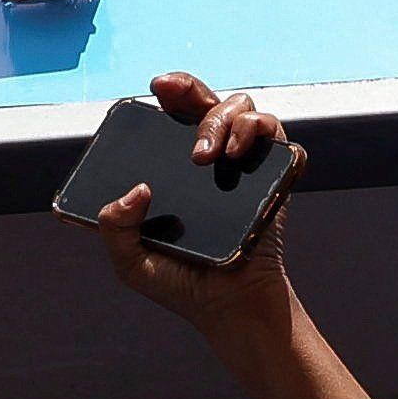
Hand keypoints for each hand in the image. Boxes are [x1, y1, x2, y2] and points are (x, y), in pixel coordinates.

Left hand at [93, 72, 297, 329]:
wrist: (229, 310)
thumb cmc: (182, 287)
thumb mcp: (131, 262)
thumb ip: (114, 229)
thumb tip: (134, 190)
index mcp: (180, 167)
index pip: (178, 113)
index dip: (173, 90)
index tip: (157, 87)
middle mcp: (216, 160)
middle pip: (211, 101)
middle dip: (193, 90)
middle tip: (176, 104)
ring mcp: (246, 169)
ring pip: (246, 112)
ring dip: (226, 120)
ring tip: (208, 157)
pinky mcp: (276, 185)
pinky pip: (283, 145)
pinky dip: (266, 138)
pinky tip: (238, 157)